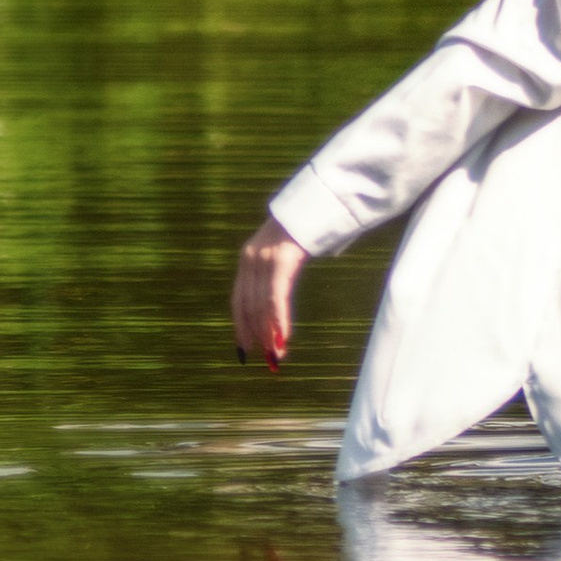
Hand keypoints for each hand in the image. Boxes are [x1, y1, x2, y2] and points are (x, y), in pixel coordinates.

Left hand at [232, 218, 305, 371]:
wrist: (321, 199)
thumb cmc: (308, 226)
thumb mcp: (285, 248)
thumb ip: (277, 270)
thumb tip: (277, 296)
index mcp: (247, 257)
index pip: (238, 300)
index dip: (241, 327)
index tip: (245, 350)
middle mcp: (251, 258)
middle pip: (249, 307)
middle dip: (258, 336)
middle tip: (268, 361)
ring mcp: (265, 258)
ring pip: (262, 306)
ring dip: (271, 334)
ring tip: (278, 356)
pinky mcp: (282, 260)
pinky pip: (277, 297)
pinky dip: (280, 320)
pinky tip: (284, 338)